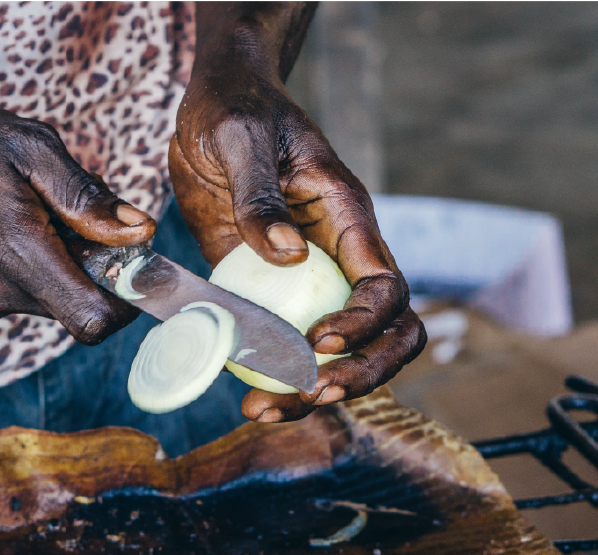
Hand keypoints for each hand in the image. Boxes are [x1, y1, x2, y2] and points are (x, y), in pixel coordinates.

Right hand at [0, 89, 155, 343]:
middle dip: (91, 268)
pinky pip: (19, 292)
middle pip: (76, 306)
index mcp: (18, 256)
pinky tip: (2, 222)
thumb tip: (137, 233)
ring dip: (58, 263)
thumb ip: (87, 197)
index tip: (132, 265)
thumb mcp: (31, 147)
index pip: (93, 322)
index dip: (126, 301)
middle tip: (70, 213)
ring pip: (48, 298)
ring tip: (28, 210)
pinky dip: (28, 264)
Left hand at [171, 4, 425, 421]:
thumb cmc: (234, 107)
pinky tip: (237, 391)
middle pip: (382, 333)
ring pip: (335, 350)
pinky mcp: (266, 288)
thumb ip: (260, 195)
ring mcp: (304, 277)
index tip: (317, 342)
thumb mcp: (242, 139)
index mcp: (348, 218)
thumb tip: (287, 255)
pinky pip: (280, 340)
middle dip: (356, 375)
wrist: (213, 101)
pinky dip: (266, 372)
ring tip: (261, 412)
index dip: (364, 325)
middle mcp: (336, 255)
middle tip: (304, 396)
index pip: (384, 286)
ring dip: (309, 389)